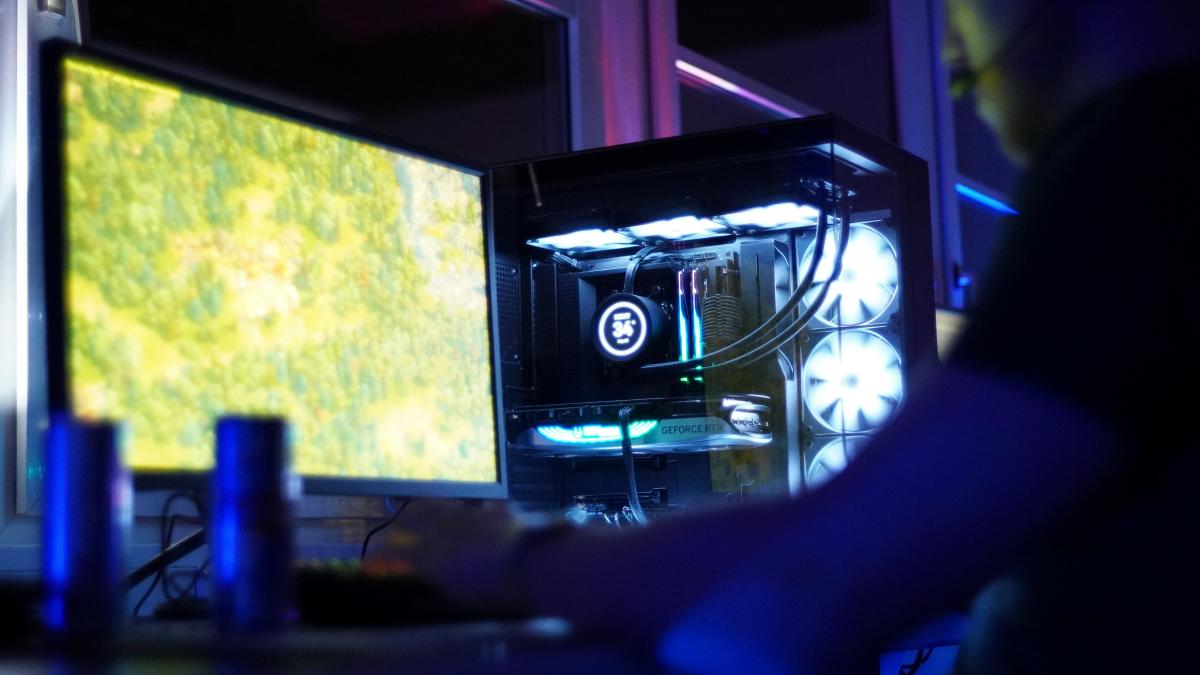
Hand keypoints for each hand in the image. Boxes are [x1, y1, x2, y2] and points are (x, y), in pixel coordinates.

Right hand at [363, 499, 531, 610]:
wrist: (533, 562)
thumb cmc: (493, 590)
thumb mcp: (459, 600)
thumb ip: (435, 593)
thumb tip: (420, 593)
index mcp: (428, 553)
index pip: (391, 549)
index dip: (377, 557)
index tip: (370, 564)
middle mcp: (442, 526)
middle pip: (411, 515)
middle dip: (399, 523)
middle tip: (395, 530)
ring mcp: (468, 514)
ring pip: (438, 504)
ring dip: (426, 511)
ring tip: (423, 516)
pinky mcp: (492, 509)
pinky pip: (471, 508)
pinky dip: (464, 514)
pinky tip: (470, 518)